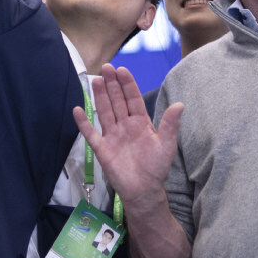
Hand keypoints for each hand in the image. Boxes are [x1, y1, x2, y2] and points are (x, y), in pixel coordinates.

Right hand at [73, 64, 183, 205]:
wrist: (143, 190)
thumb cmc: (156, 167)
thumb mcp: (166, 145)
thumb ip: (170, 125)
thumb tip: (180, 104)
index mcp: (141, 122)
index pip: (133, 98)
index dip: (127, 84)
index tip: (122, 70)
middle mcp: (125, 125)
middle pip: (117, 101)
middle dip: (112, 84)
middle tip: (106, 67)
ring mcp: (112, 136)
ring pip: (104, 112)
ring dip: (100, 97)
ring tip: (96, 80)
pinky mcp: (102, 149)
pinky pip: (91, 133)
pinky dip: (84, 123)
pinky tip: (78, 110)